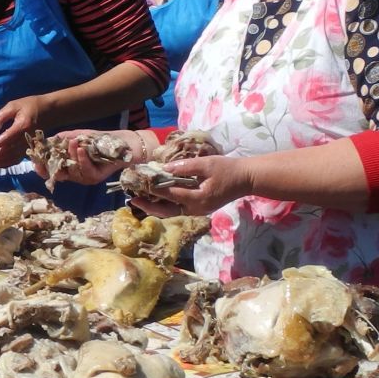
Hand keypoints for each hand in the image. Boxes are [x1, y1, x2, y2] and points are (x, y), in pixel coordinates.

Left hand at [0, 95, 55, 165]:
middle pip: (8, 151)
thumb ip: (0, 116)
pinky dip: (6, 163)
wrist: (50, 111)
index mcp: (22, 126)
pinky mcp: (29, 148)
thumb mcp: (14, 105)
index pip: (7, 138)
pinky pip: (17, 159)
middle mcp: (26, 138)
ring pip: (12, 157)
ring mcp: (28, 145)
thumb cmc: (30, 106)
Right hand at [43, 128, 155, 184]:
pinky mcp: (96, 177)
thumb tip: (45, 141)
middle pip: (59, 173)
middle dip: (51, 165)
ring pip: (72, 171)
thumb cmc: (100, 140)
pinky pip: (86, 171)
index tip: (34, 162)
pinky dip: (82, 159)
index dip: (42, 167)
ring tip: (72, 142)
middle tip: (45, 156)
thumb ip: (62, 139)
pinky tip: (80, 149)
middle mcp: (76, 174)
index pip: (52, 169)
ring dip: (70, 156)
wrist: (123, 144)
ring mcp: (85, 177)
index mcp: (69, 165)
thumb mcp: (78, 136)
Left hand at [129, 154, 253, 216]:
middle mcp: (196, 209)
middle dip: (149, 206)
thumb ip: (185, 167)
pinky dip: (165, 207)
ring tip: (139, 202)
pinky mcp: (199, 209)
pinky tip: (155, 201)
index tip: (139, 184)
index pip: (171, 195)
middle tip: (132, 200)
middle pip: (167, 211)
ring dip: (155, 208)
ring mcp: (198, 211)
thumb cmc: (227, 169)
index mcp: (199, 198)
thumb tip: (165, 168)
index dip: (154, 189)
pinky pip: (178, 211)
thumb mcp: (207, 164)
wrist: (245, 179)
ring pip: (171, 213)